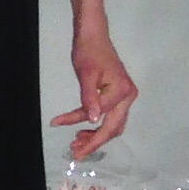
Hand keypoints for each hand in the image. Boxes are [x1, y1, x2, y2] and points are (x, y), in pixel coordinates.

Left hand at [54, 22, 139, 158]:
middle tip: (76, 152)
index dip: (80, 126)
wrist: (93, 37)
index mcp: (122, 92)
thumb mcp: (85, 74)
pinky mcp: (119, 95)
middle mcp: (128, 97)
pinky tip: (82, 129)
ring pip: (113, 124)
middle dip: (94, 142)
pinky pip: (110, 116)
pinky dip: (97, 125)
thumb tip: (93, 120)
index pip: (101, 117)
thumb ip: (89, 98)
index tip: (59, 128)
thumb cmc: (88, 52)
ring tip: (76, 142)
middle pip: (113, 127)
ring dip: (96, 135)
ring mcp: (126, 96)